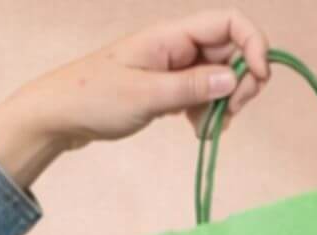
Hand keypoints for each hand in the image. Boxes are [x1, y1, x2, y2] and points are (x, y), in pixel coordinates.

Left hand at [0, 15, 273, 185]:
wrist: (58, 116)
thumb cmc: (94, 98)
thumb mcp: (144, 96)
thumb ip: (190, 88)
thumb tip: (233, 79)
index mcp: (173, 35)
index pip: (231, 22)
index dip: (254, 44)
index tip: (258, 79)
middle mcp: (178, 46)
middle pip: (231, 51)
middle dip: (241, 81)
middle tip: (231, 115)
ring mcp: (173, 68)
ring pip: (219, 77)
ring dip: (225, 102)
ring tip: (209, 130)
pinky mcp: (167, 89)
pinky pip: (201, 95)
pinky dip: (207, 113)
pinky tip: (198, 132)